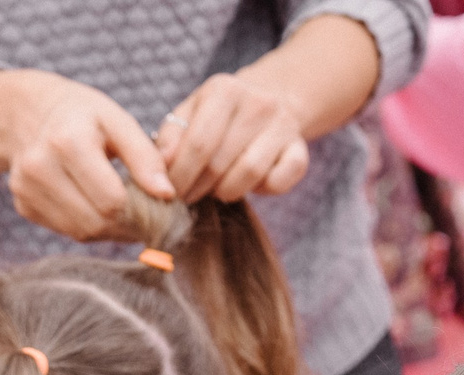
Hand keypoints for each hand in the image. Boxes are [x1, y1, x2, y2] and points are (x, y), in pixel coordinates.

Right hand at [0, 69, 174, 241]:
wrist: (32, 114)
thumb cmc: (84, 116)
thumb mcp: (118, 121)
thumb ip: (145, 156)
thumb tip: (167, 194)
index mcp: (66, 141)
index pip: (112, 201)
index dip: (139, 208)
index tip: (153, 202)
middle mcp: (39, 167)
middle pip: (96, 222)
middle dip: (125, 223)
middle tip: (142, 212)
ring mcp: (25, 189)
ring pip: (81, 232)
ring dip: (108, 229)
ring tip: (121, 209)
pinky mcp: (22, 205)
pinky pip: (66, 231)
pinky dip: (87, 226)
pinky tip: (95, 206)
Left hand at [156, 73, 308, 202]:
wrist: (270, 99)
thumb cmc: (217, 115)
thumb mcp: (189, 114)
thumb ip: (170, 137)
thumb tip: (163, 164)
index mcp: (225, 89)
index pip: (198, 144)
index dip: (181, 176)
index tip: (171, 192)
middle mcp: (258, 102)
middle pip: (220, 162)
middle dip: (198, 188)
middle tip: (188, 196)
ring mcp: (283, 125)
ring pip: (249, 174)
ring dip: (227, 192)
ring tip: (216, 190)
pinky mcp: (300, 149)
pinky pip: (279, 182)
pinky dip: (262, 191)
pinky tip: (250, 184)